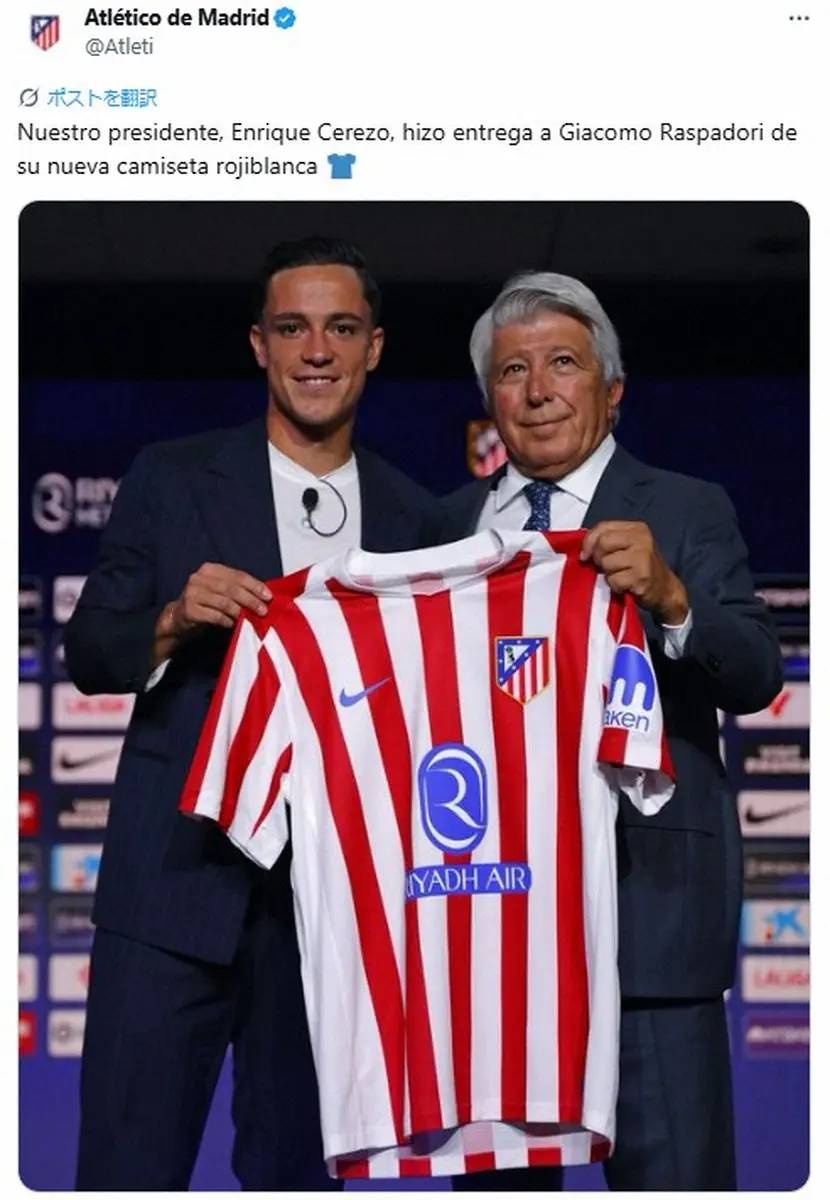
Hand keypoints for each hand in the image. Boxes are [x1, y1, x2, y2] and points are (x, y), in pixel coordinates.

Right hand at [156, 563, 272, 643]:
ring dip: (240, 611)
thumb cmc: (205, 603)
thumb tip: (264, 596)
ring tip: (250, 618)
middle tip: (263, 610)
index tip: (268, 596)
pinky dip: (226, 620)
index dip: (255, 585)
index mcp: (210, 569)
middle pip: (232, 589)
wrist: (178, 618)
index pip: (237, 575)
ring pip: (223, 602)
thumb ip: (237, 590)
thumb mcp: (220, 591)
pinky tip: (233, 624)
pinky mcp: (189, 609)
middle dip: (250, 599)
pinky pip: (213, 615)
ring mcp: (192, 593)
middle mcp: (199, 578)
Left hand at [580, 521, 688, 624]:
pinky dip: (615, 586)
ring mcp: (643, 558)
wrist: (665, 589)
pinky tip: (626, 585)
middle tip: (606, 566)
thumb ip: (607, 541)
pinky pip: (614, 580)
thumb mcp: (628, 547)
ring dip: (608, 574)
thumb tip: (584, 550)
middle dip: (598, 558)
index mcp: (637, 528)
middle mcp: (642, 540)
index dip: (589, 541)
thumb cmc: (642, 568)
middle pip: (603, 543)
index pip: (603, 527)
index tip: (586, 554)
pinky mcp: (642, 577)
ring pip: (606, 563)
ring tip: (621, 575)